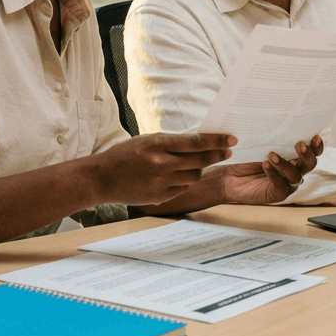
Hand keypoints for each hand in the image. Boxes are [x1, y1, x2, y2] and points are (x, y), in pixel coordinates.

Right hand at [94, 132, 235, 204]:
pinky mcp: (161, 197)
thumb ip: (172, 142)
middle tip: (228, 150)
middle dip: (218, 154)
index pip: (196, 142)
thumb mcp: (147, 140)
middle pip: (201, 160)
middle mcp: (162, 164)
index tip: (232, 138)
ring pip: (194, 176)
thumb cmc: (125, 155)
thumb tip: (200, 142)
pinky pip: (183, 188)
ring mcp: (162, 182)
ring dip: (200, 168)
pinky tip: (179, 175)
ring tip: (197, 163)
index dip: (217, 140)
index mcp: (158, 144)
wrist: (102, 178)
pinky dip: (185, 181)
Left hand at [221, 135, 324, 204]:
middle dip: (307, 154)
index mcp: (294, 156)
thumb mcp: (260, 145)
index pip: (311, 151)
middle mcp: (294, 169)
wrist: (230, 177)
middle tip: (299, 145)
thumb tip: (278, 123)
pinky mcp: (278, 193)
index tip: (315, 137)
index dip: (317, 146)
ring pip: (296, 175)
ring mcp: (287, 183)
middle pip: (310, 164)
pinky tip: (266, 166)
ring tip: (271, 155)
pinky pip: (282, 185)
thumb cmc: (247, 158)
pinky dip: (274, 174)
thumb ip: (272, 139)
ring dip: (285, 164)